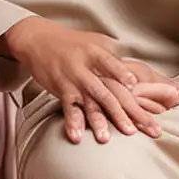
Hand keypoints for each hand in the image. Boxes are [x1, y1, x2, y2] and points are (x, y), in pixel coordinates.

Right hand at [1, 19, 178, 143]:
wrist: (39, 40)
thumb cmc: (74, 43)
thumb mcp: (96, 42)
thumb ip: (116, 58)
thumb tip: (139, 75)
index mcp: (97, 52)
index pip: (112, 64)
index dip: (122, 73)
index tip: (135, 85)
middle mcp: (86, 67)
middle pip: (108, 91)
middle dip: (123, 112)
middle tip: (135, 130)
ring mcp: (73, 80)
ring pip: (89, 103)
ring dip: (97, 121)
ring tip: (106, 139)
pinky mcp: (61, 89)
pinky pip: (68, 109)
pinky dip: (72, 122)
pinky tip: (77, 137)